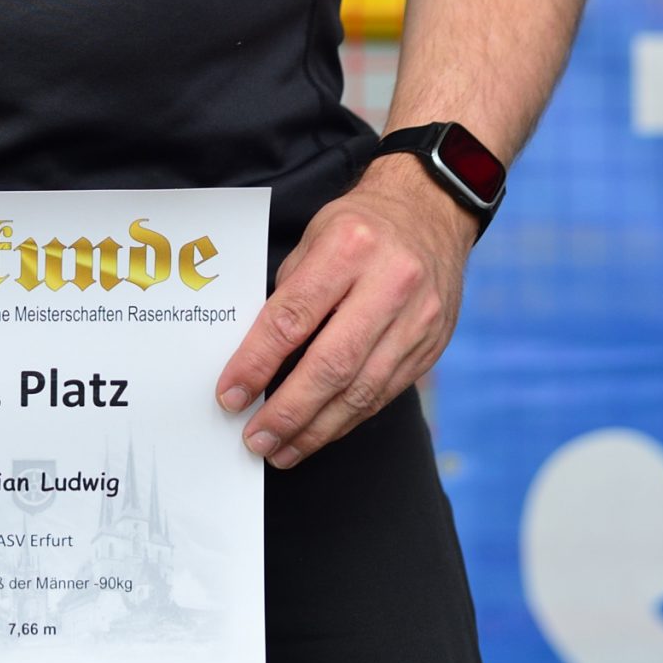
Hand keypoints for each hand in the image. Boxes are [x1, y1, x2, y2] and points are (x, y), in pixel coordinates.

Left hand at [214, 159, 475, 465]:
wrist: (431, 212)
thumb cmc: (361, 224)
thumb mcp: (315, 236)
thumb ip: (290, 291)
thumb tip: (256, 354)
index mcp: (349, 247)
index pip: (294, 316)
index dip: (257, 362)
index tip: (231, 394)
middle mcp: (389, 284)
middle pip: (332, 364)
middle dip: (289, 411)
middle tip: (256, 439)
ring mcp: (418, 319)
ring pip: (363, 390)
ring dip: (317, 428)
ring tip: (283, 450)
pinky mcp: (432, 345)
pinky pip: (385, 393)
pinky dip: (348, 418)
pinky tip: (321, 432)